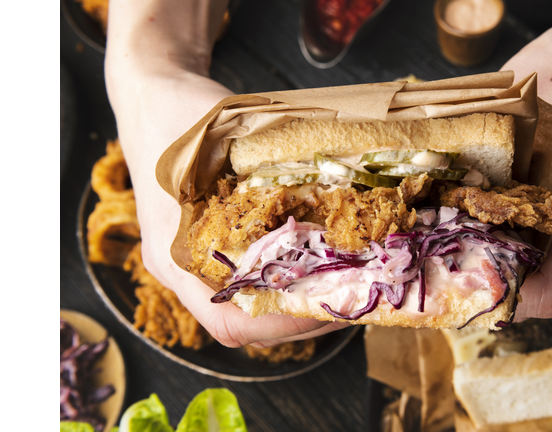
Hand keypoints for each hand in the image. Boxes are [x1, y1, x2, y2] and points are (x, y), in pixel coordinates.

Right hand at [105, 0, 348, 347]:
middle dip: (302, 316)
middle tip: (349, 294)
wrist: (149, 95)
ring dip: (295, 302)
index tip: (329, 302)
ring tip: (340, 282)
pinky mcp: (205, 246)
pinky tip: (314, 262)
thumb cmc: (180, 113)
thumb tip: (338, 194)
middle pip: (245, 323)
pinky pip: (245, 282)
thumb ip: (267, 170)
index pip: (230, 322)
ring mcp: (191, 259)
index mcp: (174, 251)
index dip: (284, 323)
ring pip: (247, 306)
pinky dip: (282, 282)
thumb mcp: (227, 137)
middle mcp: (180, 266)